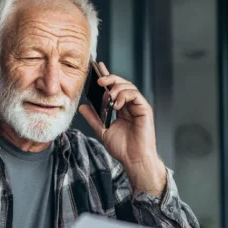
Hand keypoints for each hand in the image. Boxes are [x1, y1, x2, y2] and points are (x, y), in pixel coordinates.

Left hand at [79, 62, 166, 195]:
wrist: (134, 160)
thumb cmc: (123, 148)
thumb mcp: (103, 130)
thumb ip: (94, 118)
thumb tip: (82, 106)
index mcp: (122, 108)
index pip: (114, 88)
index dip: (107, 76)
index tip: (97, 67)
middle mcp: (131, 105)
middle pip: (122, 84)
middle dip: (110, 78)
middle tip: (99, 80)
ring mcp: (138, 106)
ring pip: (129, 86)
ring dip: (116, 87)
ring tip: (107, 93)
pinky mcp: (145, 109)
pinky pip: (135, 95)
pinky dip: (124, 96)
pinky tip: (116, 104)